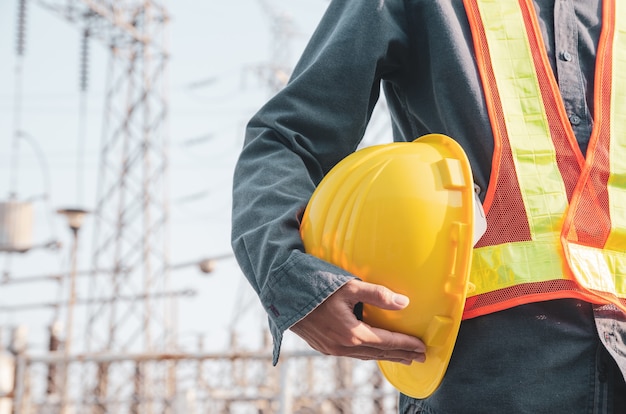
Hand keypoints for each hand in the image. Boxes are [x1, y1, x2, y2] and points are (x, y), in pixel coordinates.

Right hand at [290, 279, 425, 364]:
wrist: (283, 295)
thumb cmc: (316, 287)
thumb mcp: (349, 287)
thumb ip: (377, 294)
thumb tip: (404, 303)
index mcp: (352, 333)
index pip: (387, 342)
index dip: (406, 345)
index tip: (423, 347)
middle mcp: (342, 346)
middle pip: (378, 353)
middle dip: (401, 355)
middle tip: (419, 357)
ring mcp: (331, 348)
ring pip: (364, 356)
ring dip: (385, 356)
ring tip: (401, 357)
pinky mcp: (323, 346)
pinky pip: (351, 354)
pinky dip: (367, 353)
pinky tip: (371, 350)